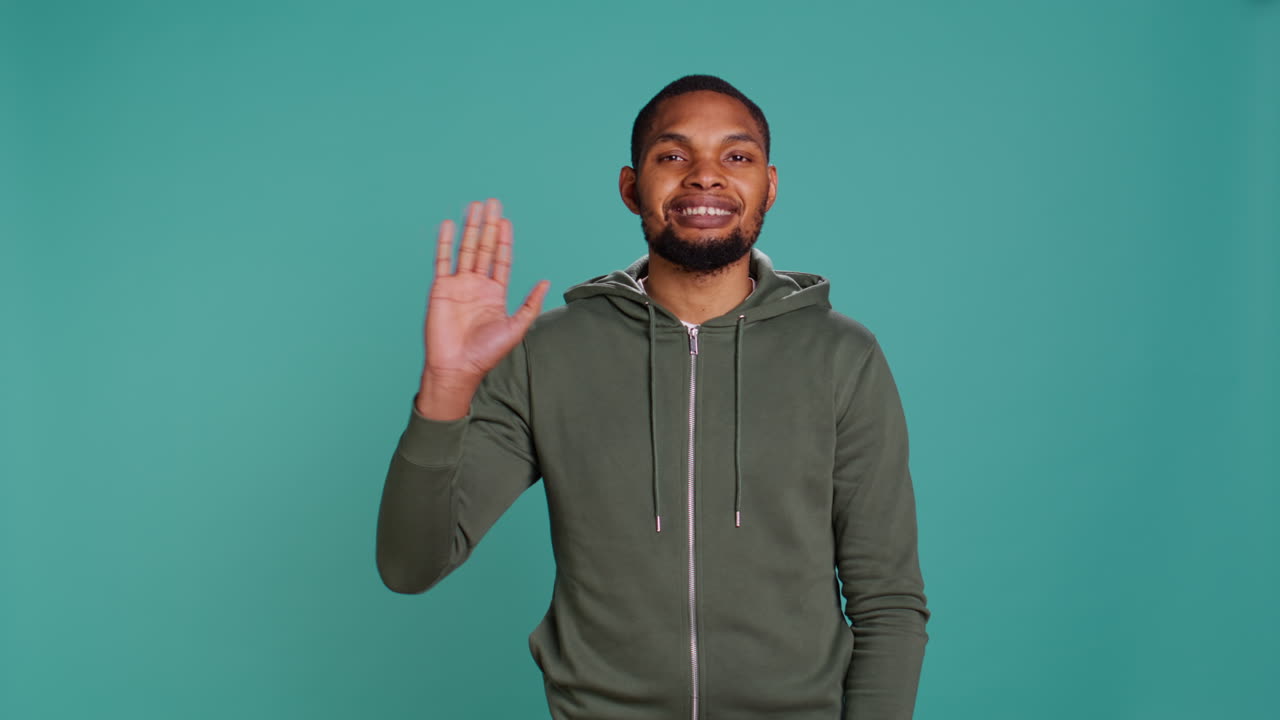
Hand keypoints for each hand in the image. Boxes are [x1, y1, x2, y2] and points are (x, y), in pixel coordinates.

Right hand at [417, 199, 549, 417]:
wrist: (458, 367)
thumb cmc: (487, 353)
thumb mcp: (516, 327)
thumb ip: (530, 304)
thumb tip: (547, 281)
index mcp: (495, 293)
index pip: (501, 260)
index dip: (503, 240)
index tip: (506, 220)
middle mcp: (477, 286)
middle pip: (484, 248)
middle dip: (488, 226)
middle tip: (492, 203)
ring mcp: (459, 285)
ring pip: (466, 250)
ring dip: (470, 228)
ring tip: (474, 206)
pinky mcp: (441, 288)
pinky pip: (443, 260)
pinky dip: (446, 242)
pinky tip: (450, 225)